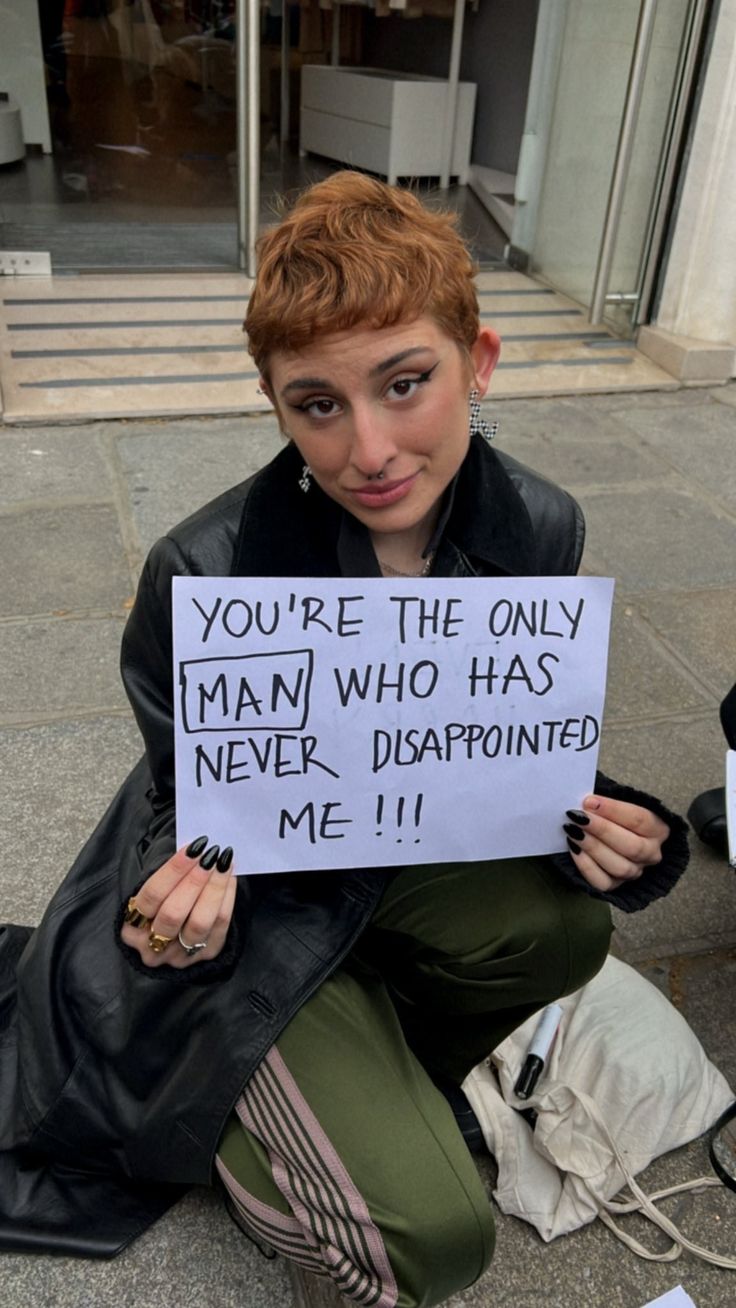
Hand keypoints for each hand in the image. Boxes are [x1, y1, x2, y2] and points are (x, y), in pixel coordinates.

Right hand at [120, 836, 236, 967]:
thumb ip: (168, 875)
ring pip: (199, 922)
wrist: (176, 937)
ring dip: (214, 888)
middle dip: (195, 879)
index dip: (174, 870)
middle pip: (174, 912)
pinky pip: (220, 925)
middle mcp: (153, 947)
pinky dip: (227, 898)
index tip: (194, 847)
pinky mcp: (206, 955)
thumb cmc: (162, 903)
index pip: (152, 896)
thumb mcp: (153, 892)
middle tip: (210, 854)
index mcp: (131, 928)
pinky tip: (229, 877)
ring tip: (223, 862)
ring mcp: (180, 955)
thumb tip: (195, 848)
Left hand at [563, 796, 668, 893]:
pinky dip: (586, 866)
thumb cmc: (613, 814)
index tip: (590, 801)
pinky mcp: (616, 885)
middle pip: (632, 846)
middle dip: (602, 830)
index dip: (613, 810)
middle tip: (579, 817)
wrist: (607, 832)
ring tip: (573, 831)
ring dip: (593, 847)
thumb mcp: (617, 801)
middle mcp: (651, 853)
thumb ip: (606, 802)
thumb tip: (586, 801)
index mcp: (659, 829)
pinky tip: (574, 849)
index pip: (639, 819)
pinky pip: (602, 882)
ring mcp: (635, 871)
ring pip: (619, 867)